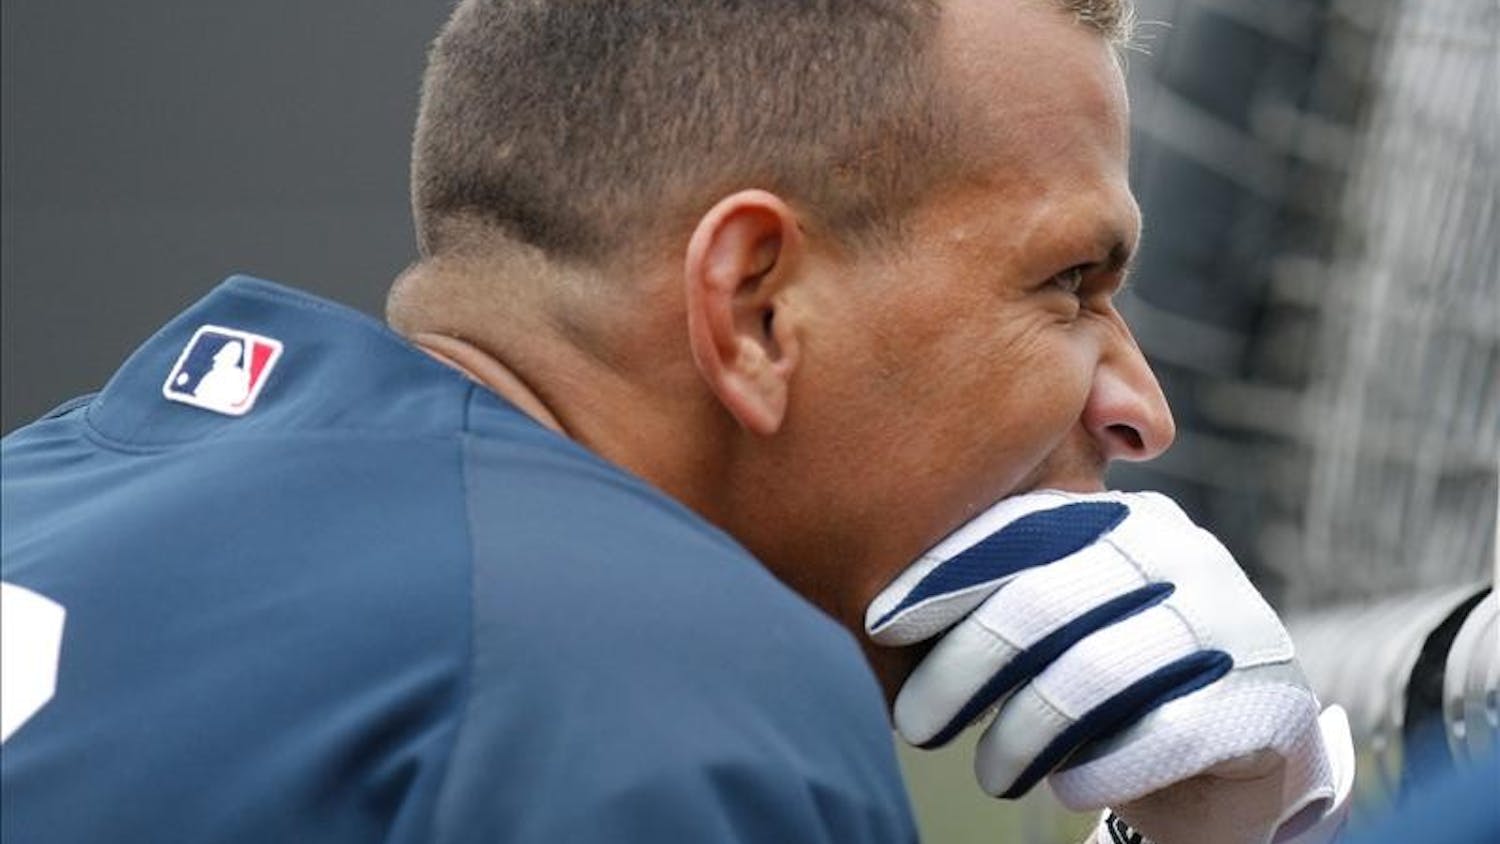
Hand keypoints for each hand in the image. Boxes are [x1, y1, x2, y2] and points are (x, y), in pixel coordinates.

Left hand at [866, 490, 1347, 843]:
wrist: (1236, 753)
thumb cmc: (1116, 679)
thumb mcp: (1061, 624)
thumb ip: (1000, 599)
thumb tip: (880, 616)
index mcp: (1123, 518)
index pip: (1019, 530)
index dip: (942, 576)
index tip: (878, 624)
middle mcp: (1180, 552)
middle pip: (1042, 600)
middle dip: (962, 667)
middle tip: (916, 724)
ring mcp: (1231, 620)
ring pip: (1094, 673)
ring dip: (1022, 733)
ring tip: (990, 774)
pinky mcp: (1263, 698)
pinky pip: (1162, 734)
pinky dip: (1101, 769)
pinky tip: (1068, 789)